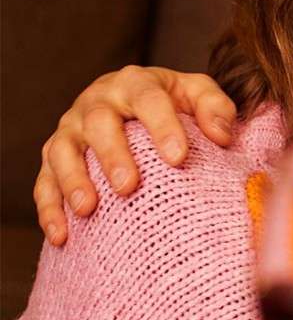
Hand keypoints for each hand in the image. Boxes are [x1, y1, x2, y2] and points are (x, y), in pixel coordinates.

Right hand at [35, 65, 236, 244]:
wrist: (137, 101)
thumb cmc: (174, 102)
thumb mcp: (199, 94)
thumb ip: (215, 108)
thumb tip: (221, 136)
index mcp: (135, 83)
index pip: (148, 99)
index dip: (162, 126)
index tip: (178, 158)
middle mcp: (97, 102)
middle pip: (99, 123)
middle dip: (112, 155)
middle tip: (128, 186)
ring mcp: (71, 128)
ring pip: (62, 151)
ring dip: (72, 180)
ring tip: (87, 209)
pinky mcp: (55, 154)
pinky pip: (44, 180)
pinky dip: (49, 208)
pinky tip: (62, 235)